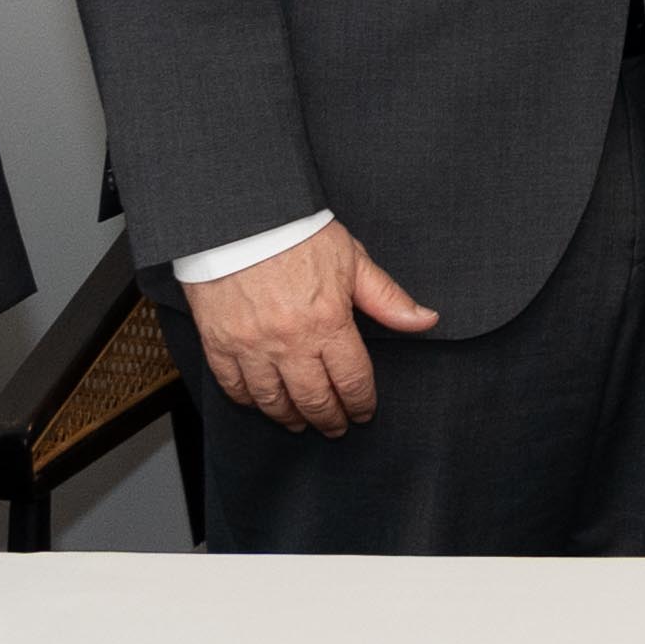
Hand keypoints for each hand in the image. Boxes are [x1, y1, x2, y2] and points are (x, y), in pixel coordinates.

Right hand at [184, 219, 439, 434]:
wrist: (238, 216)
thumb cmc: (296, 232)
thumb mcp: (352, 259)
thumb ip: (387, 297)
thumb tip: (425, 320)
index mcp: (328, 321)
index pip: (353, 380)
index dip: (361, 403)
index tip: (364, 413)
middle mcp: (290, 342)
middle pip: (314, 399)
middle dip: (329, 419)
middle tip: (336, 428)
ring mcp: (251, 346)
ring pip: (273, 401)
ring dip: (290, 418)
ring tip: (300, 423)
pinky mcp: (219, 343)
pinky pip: (234, 387)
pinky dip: (249, 401)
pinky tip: (261, 403)